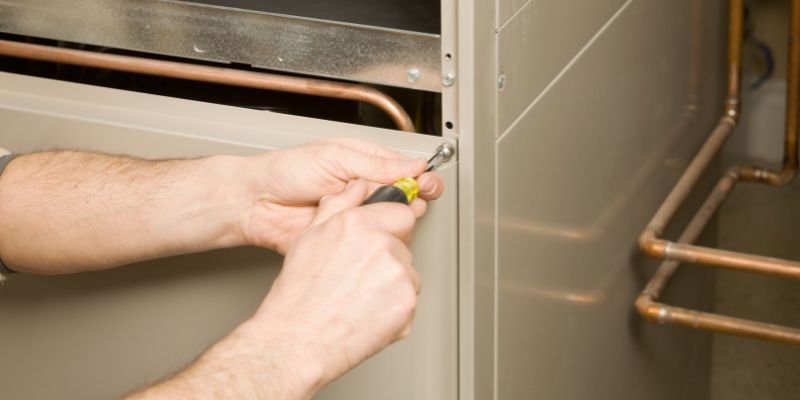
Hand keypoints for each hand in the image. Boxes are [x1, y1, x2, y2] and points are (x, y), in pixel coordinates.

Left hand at [239, 138, 443, 253]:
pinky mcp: (347, 239)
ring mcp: (357, 216)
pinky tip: (372, 232)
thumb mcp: (335, 158)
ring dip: (394, 219)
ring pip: (390, 222)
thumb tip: (413, 164)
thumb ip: (375, 164)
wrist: (257, 203)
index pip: (405, 169)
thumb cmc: (286, 172)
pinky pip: (370, 243)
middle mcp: (364, 190)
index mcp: (364, 164)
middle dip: (413, 199)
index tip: (428, 184)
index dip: (421, 178)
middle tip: (412, 200)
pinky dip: (375, 240)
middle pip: (404, 197)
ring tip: (384, 212)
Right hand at [240, 179, 421, 393]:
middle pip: (403, 246)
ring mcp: (398, 274)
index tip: (381, 241)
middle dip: (388, 259)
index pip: (400, 213)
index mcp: (358, 224)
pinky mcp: (407, 303)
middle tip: (358, 279)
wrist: (299, 340)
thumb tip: (356, 188)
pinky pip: (409, 301)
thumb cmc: (299, 296)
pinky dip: (394, 310)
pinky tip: (367, 314)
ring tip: (359, 299)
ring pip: (407, 275)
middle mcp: (382, 245)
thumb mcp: (309, 237)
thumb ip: (338, 205)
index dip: (390, 228)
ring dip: (391, 285)